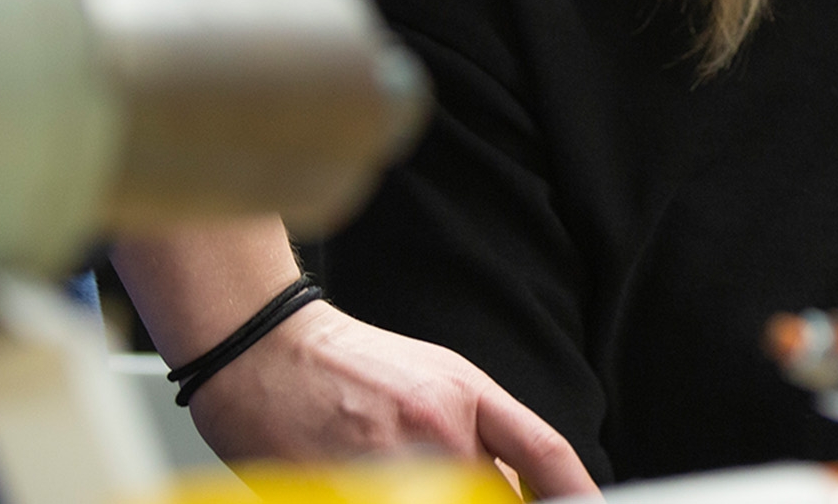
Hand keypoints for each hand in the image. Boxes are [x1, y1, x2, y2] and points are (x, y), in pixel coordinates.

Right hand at [188, 300, 598, 498]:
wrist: (263, 349)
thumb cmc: (349, 367)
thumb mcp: (435, 381)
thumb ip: (482, 435)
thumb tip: (520, 490)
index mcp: (465, 396)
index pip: (543, 455)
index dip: (574, 495)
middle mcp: (435, 429)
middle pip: (493, 497)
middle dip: (491, 503)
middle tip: (454, 489)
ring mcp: (386, 464)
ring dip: (436, 500)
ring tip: (402, 482)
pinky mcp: (338, 489)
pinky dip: (395, 502)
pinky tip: (373, 491)